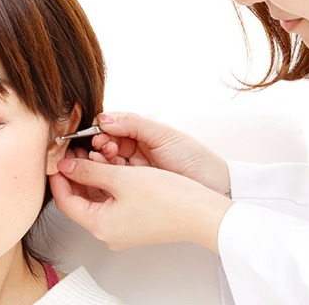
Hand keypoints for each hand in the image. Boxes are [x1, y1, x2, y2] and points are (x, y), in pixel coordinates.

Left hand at [49, 157, 232, 252]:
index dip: (58, 177)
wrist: (201, 213)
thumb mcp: (122, 178)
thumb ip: (89, 170)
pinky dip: (107, 183)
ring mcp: (122, 229)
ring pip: (97, 200)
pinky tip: (111, 164)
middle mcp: (108, 233)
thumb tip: (66, 166)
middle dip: (75, 174)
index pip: (66, 201)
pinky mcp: (134, 223)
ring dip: (92, 176)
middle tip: (73, 151)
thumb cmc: (167, 199)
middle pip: (80, 201)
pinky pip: (112, 202)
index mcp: (100, 226)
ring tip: (92, 152)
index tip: (56, 158)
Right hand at [90, 112, 230, 195]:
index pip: (110, 130)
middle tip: (96, 149)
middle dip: (97, 147)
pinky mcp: (134, 191)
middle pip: (104, 148)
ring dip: (99, 161)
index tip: (93, 135)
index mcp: (141, 135)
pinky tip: (104, 173)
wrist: (215, 187)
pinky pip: (113, 182)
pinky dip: (105, 177)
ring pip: (106, 165)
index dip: (99, 132)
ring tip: (99, 159)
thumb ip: (133, 123)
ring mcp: (133, 173)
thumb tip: (104, 118)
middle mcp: (134, 153)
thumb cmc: (195, 159)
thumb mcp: (163, 135)